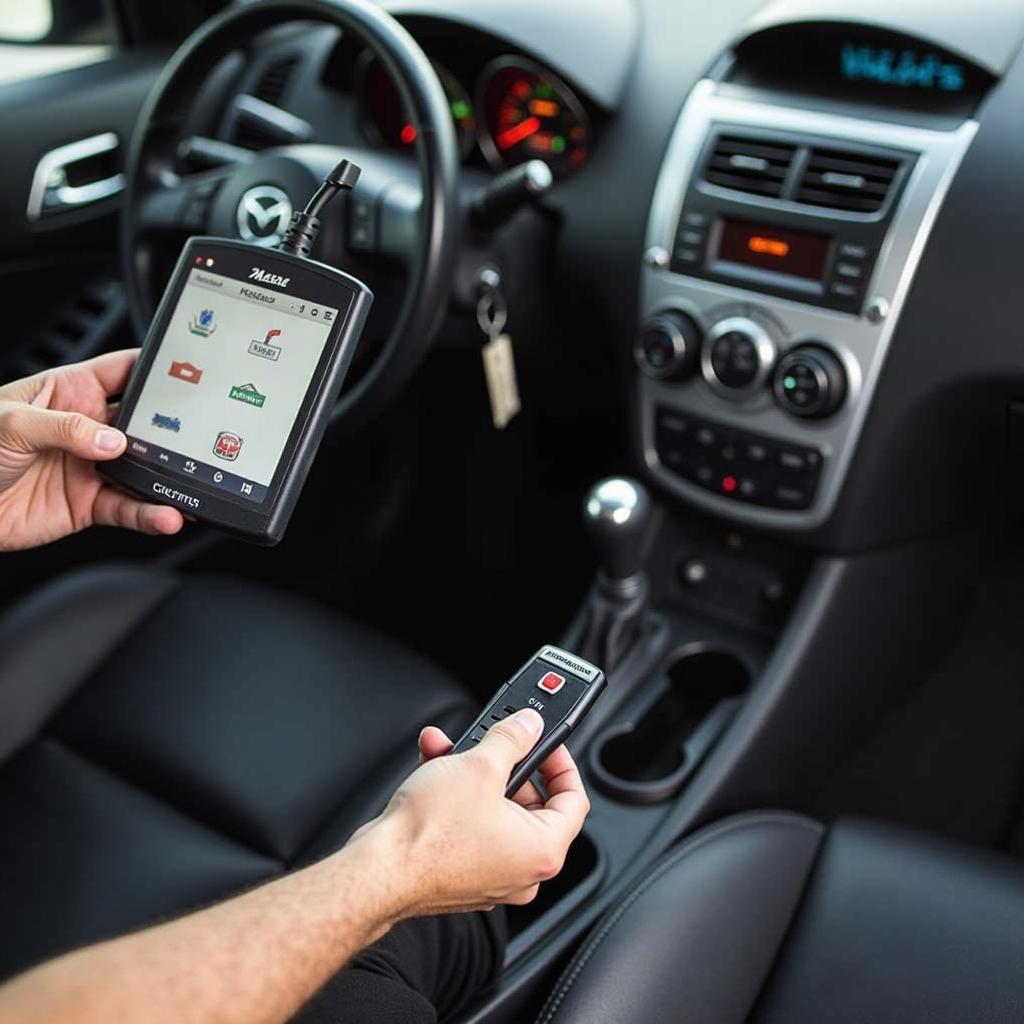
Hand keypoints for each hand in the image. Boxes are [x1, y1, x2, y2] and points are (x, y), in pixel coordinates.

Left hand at [0, 352, 184, 551]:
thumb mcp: (12, 423)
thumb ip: (66, 428)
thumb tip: (113, 440)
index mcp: (71, 392)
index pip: (125, 372)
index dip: (157, 371)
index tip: (190, 375)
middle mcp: (88, 429)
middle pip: (145, 424)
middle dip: (174, 430)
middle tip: (197, 439)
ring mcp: (92, 467)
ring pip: (144, 471)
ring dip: (168, 479)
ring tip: (188, 485)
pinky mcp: (90, 504)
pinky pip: (129, 509)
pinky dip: (151, 514)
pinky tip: (167, 515)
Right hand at [359, 708, 590, 919]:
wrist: (377, 871)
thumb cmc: (428, 837)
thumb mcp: (480, 766)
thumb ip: (512, 738)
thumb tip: (527, 725)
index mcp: (542, 851)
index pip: (573, 799)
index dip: (560, 761)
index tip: (546, 741)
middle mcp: (521, 870)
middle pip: (529, 801)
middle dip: (502, 761)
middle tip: (491, 739)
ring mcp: (489, 875)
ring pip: (492, 808)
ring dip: (470, 770)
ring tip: (448, 746)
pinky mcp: (459, 872)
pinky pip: (469, 824)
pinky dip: (455, 794)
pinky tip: (434, 765)